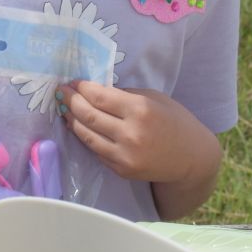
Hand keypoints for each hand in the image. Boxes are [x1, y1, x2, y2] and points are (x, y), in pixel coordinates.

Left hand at [57, 82, 218, 186]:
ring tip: (63, 108)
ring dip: (72, 120)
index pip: (99, 97)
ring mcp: (124, 155)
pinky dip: (85, 136)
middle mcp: (130, 133)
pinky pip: (97, 150)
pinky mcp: (121, 169)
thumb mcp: (155, 99)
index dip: (82, 88)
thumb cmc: (175, 121)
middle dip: (70, 101)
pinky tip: (78, 126)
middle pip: (88, 115)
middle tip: (60, 92)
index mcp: (140, 109)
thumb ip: (126, 96)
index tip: (73, 82)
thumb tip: (96, 91)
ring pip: (87, 135)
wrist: (191, 158)